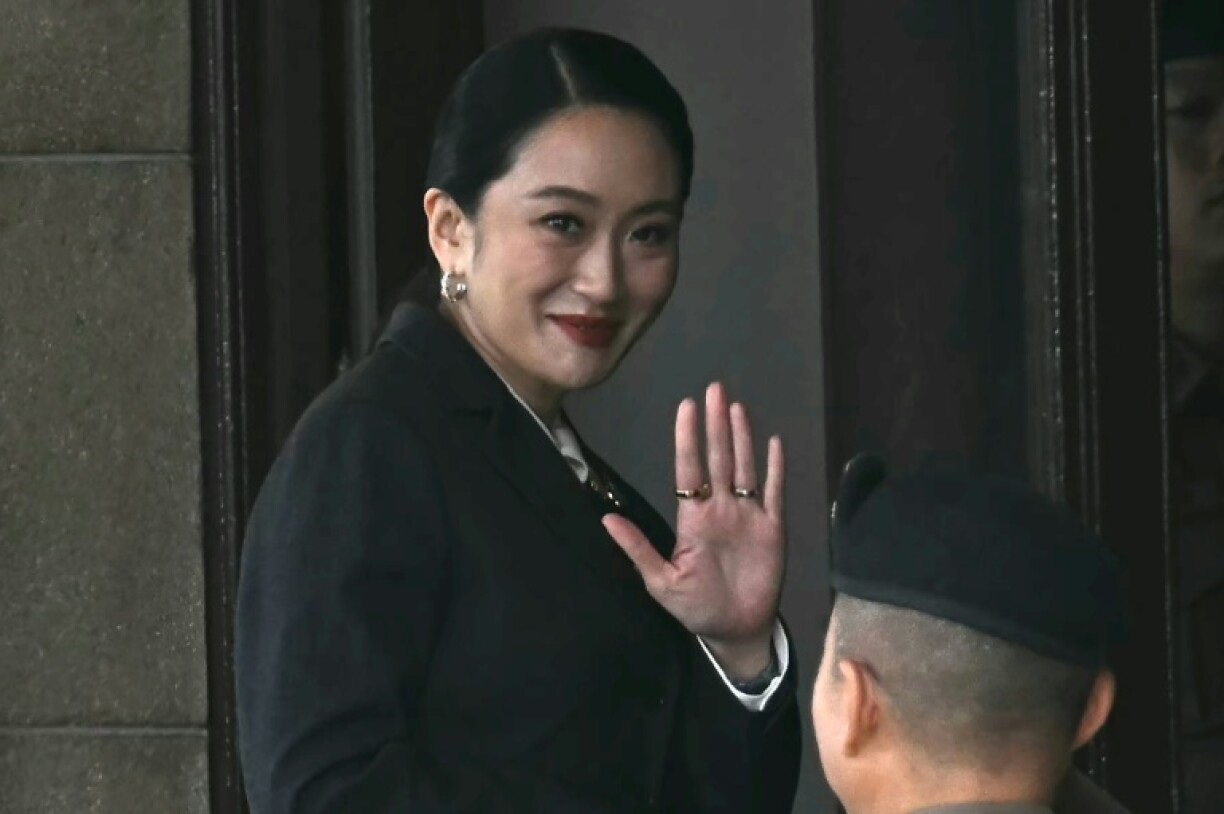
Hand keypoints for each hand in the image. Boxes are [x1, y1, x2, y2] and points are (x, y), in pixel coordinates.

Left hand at [603, 382, 784, 678]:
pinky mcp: (772, 529)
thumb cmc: (695, 607)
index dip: (688, 438)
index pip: (690, 469)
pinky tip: (773, 442)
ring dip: (742, 437)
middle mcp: (721, 509)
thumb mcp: (661, 582)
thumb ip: (638, 549)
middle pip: (719, 458)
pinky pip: (774, 492)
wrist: (735, 630)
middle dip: (715, 425)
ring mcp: (748, 516)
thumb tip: (606, 519)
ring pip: (745, 467)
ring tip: (736, 406)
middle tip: (714, 389)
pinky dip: (775, 468)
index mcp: (693, 518)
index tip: (685, 407)